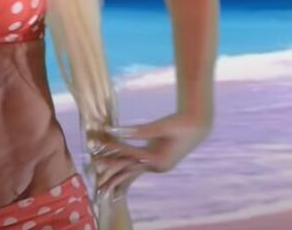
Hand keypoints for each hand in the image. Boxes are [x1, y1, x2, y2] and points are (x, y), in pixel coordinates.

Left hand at [90, 112, 211, 199]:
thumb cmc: (181, 123)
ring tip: (100, 169)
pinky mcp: (156, 161)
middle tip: (93, 164)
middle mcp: (158, 167)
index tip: (99, 144)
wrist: (198, 126)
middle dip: (111, 165)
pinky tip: (114, 165)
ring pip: (132, 169)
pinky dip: (125, 164)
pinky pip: (137, 165)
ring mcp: (157, 166)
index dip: (114, 148)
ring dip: (116, 168)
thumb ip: (139, 130)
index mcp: (160, 160)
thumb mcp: (161, 126)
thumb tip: (115, 129)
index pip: (131, 155)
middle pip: (129, 167)